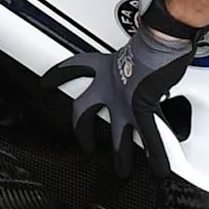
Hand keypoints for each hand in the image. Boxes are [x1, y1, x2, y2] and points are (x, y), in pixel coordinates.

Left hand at [41, 0, 201, 177]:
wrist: (162, 38)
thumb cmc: (151, 38)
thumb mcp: (133, 47)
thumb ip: (132, 57)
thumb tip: (143, 56)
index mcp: (105, 68)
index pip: (74, 69)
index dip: (59, 75)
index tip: (47, 81)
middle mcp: (110, 87)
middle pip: (84, 110)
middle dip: (82, 130)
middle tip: (85, 143)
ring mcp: (125, 102)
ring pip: (117, 135)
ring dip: (120, 155)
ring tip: (122, 170)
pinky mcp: (143, 110)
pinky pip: (149, 138)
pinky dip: (156, 155)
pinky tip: (159, 168)